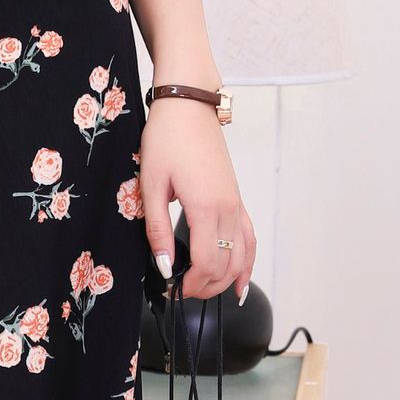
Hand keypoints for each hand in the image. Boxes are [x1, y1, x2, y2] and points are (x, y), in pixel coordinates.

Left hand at [139, 99, 255, 301]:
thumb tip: (164, 266)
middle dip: (205, 287)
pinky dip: (247, 262)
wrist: (188, 107)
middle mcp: (228, 209)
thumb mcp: (151, 186)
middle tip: (180, 292)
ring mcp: (236, 204)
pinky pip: (249, 237)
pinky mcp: (236, 199)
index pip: (207, 264)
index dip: (191, 285)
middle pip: (227, 266)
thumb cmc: (166, 140)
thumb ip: (156, 230)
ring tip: (205, 291)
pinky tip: (241, 280)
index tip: (171, 290)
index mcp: (206, 207)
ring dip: (225, 279)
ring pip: (242, 255)